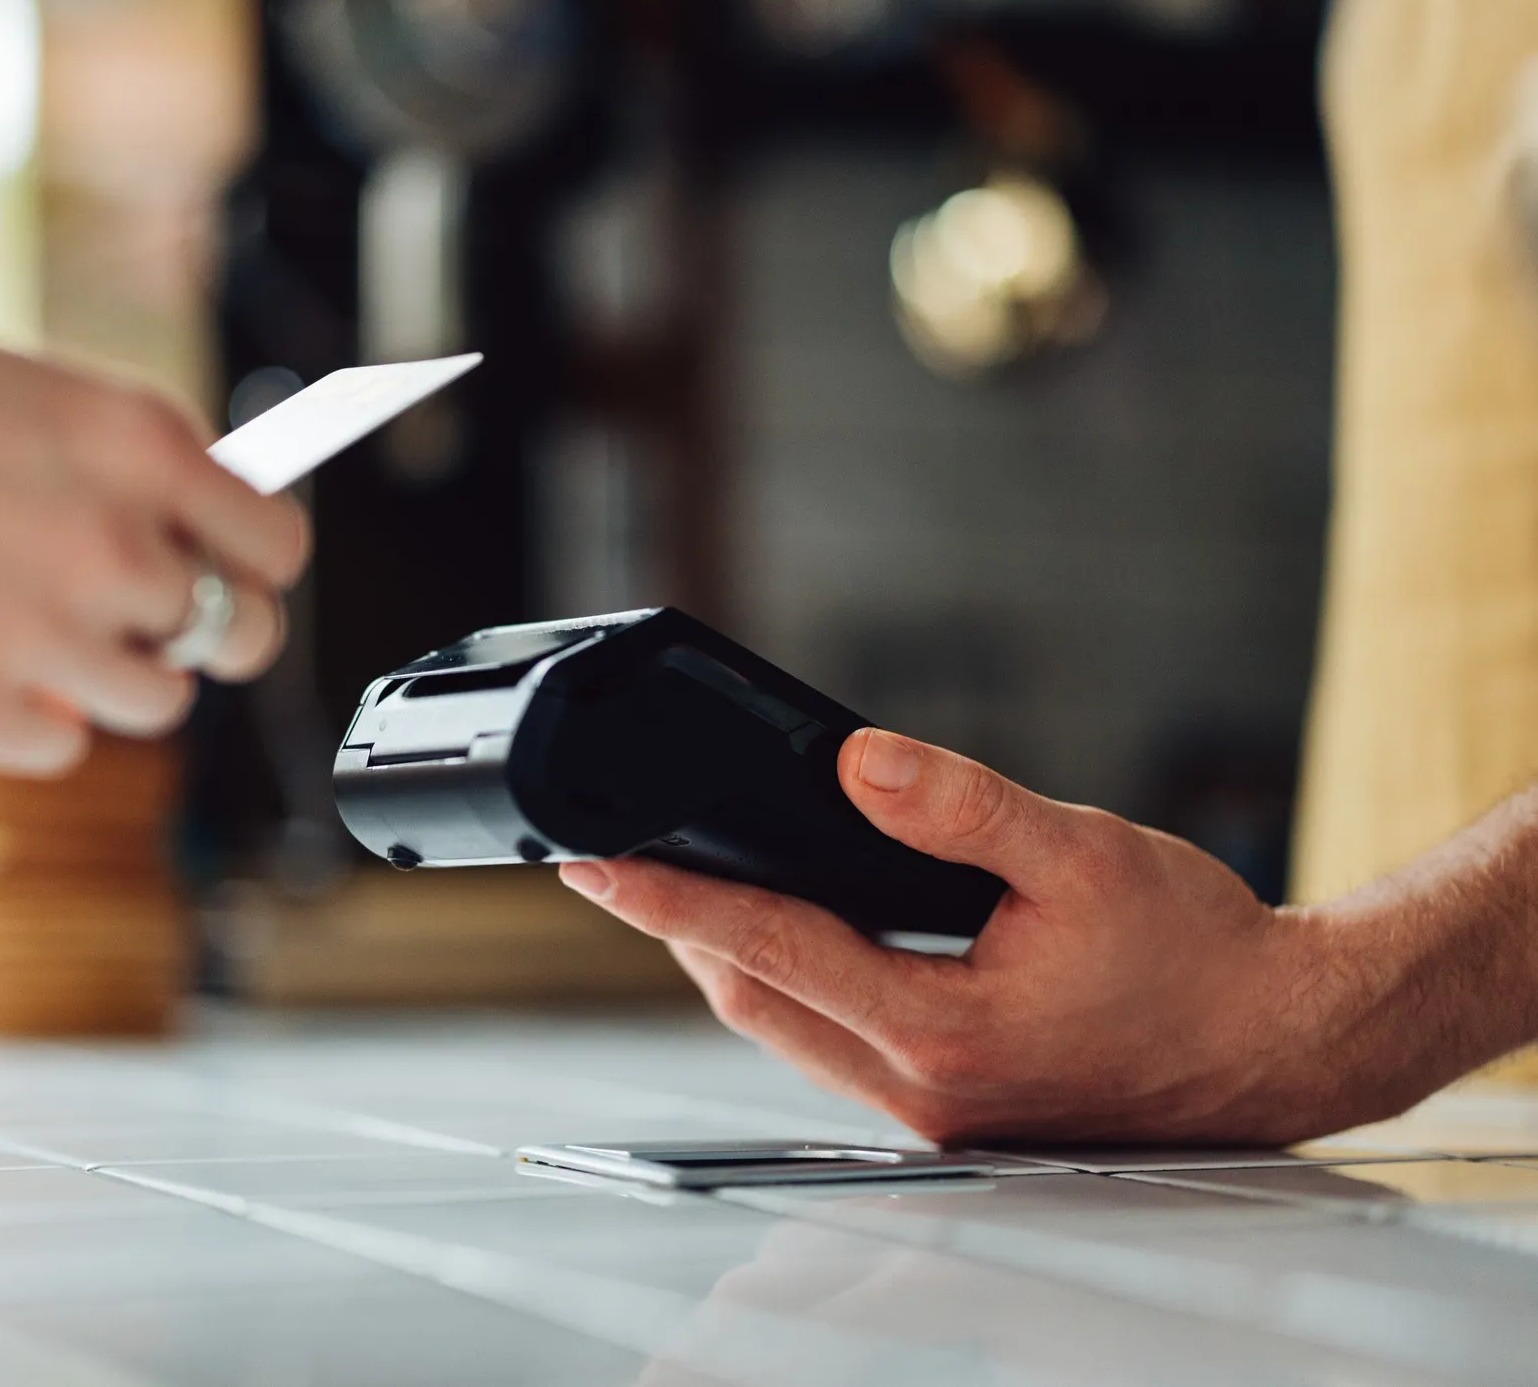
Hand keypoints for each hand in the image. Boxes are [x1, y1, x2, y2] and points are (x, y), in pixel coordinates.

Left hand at [559, 729, 1495, 1145]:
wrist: (1278, 1040)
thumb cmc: (1197, 956)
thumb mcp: (1081, 852)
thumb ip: (959, 807)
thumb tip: (852, 761)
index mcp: (943, 1029)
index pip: (769, 948)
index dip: (669, 897)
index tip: (592, 860)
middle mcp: (922, 1086)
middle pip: (752, 999)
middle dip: (677, 928)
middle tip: (611, 860)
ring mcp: (932, 1108)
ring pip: (785, 1030)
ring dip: (726, 960)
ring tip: (678, 885)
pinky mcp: (949, 1105)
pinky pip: (831, 1042)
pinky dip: (789, 984)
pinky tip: (784, 933)